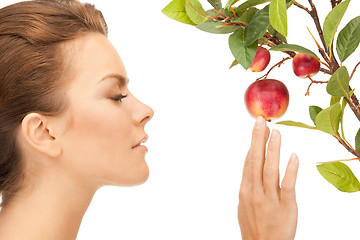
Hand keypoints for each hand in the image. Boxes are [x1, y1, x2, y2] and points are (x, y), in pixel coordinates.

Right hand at [238, 116, 298, 239]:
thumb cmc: (254, 226)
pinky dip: (290, 171)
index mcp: (245, 189)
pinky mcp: (285, 206)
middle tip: (261, 121)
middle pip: (256, 160)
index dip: (253, 142)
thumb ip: (249, 183)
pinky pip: (287, 186)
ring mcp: (269, 198)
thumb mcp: (244, 203)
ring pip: (270, 170)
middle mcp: (255, 191)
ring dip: (272, 150)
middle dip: (258, 139)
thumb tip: (251, 165)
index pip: (249, 160)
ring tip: (276, 132)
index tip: (258, 127)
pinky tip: (293, 157)